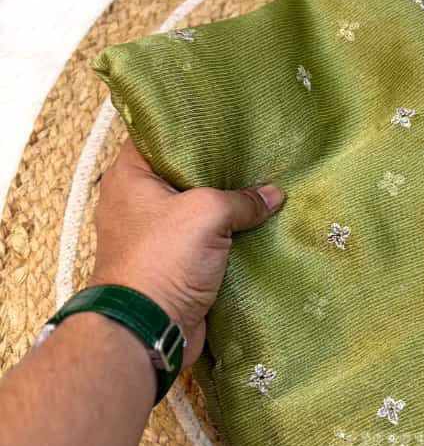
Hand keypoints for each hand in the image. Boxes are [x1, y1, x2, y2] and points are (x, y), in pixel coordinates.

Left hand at [90, 141, 284, 365]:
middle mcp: (137, 202)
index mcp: (129, 177)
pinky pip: (205, 240)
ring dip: (226, 204)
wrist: (149, 329)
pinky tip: (259, 223)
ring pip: (197, 209)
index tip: (223, 116)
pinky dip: (228, 235)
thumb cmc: (163, 258)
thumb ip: (241, 199)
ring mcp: (155, 235)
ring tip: (264, 182)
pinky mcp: (174, 263)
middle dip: (217, 166)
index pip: (156, 135)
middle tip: (255, 148)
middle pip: (182, 172)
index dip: (188, 124)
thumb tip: (273, 195)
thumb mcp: (207, 213)